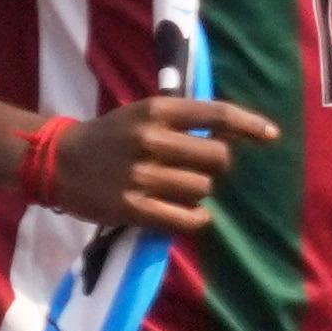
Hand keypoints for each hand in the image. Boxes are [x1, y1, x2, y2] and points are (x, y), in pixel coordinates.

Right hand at [54, 90, 276, 235]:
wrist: (60, 163)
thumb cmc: (111, 136)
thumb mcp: (143, 114)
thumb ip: (184, 121)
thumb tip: (235, 133)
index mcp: (156, 111)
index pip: (216, 114)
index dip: (250, 124)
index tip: (272, 135)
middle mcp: (150, 141)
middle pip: (217, 158)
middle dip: (216, 165)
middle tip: (198, 168)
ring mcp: (141, 176)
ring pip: (202, 188)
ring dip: (198, 191)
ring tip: (176, 188)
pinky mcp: (133, 208)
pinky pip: (186, 219)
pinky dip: (195, 218)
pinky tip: (189, 214)